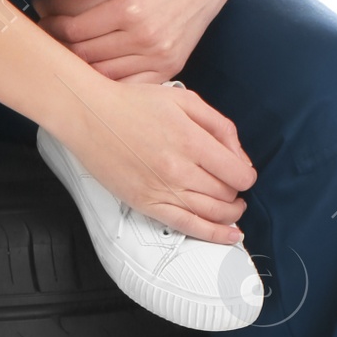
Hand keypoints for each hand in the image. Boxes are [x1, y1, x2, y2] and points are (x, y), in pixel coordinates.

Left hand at [33, 0, 236, 82]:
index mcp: (131, 9)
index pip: (75, 30)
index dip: (51, 27)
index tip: (41, 21)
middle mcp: (145, 38)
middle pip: (85, 55)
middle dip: (59, 48)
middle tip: (46, 40)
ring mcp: (158, 58)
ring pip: (103, 75)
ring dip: (79, 68)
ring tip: (65, 55)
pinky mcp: (168, 69)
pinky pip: (129, 86)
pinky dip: (107, 83)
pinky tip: (94, 71)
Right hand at [56, 71, 256, 242]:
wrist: (89, 116)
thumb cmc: (133, 103)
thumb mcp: (184, 100)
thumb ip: (219, 125)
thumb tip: (240, 157)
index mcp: (192, 141)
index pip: (238, 173)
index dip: (246, 174)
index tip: (243, 172)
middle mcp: (180, 170)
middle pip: (227, 194)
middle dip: (237, 192)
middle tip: (233, 187)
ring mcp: (162, 190)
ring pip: (212, 213)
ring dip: (231, 214)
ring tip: (234, 208)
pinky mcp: (146, 204)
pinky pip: (187, 226)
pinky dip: (213, 235)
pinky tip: (230, 236)